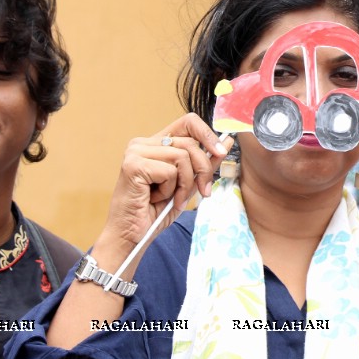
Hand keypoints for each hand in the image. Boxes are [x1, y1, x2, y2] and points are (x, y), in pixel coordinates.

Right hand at [102, 113, 227, 248]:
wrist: (131, 236)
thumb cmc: (155, 212)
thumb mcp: (188, 184)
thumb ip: (204, 163)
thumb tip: (227, 142)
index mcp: (156, 144)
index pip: (188, 122)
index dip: (207, 134)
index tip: (221, 152)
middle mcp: (143, 143)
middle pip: (190, 143)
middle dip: (202, 170)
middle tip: (201, 192)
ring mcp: (136, 152)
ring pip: (182, 157)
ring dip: (184, 185)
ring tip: (172, 198)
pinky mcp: (133, 165)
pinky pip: (170, 171)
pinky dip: (170, 190)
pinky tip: (155, 199)